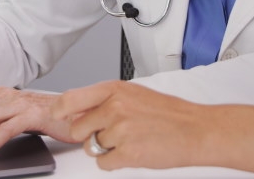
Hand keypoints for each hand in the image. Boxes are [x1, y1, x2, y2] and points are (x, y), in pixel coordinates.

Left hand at [52, 80, 212, 170]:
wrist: (198, 130)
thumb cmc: (170, 114)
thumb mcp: (135, 95)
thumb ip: (107, 100)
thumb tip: (79, 112)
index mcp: (115, 90)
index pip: (71, 99)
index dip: (59, 111)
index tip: (56, 116)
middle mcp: (114, 107)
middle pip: (78, 129)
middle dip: (90, 135)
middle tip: (113, 134)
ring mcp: (120, 130)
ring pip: (93, 147)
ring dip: (108, 148)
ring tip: (133, 140)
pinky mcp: (127, 153)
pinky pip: (104, 163)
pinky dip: (115, 162)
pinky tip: (134, 152)